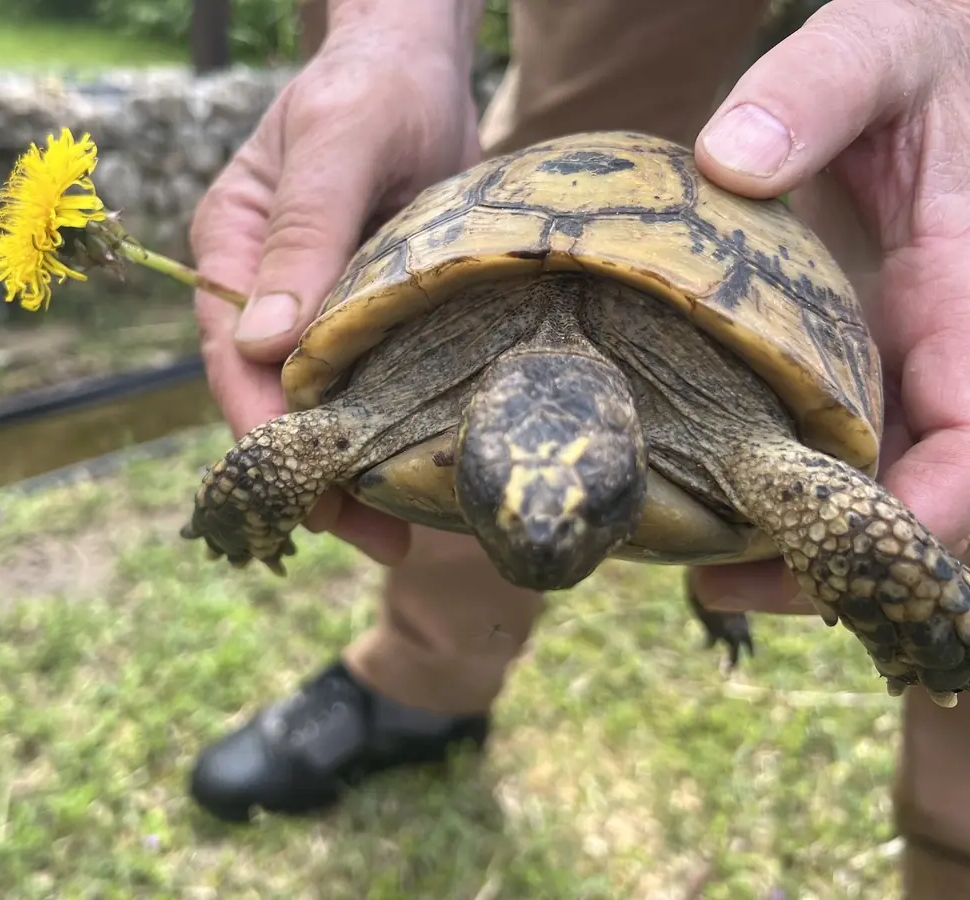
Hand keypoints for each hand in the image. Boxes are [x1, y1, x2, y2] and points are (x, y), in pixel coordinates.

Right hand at [189, 0, 483, 565]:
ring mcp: (315, 308)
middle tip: (376, 538)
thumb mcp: (341, 141)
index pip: (233, 356)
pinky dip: (388, 428)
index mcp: (232, 250)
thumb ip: (306, 229)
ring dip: (354, 467)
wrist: (421, 67)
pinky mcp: (366, 317)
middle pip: (273, 399)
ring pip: (320, 404)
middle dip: (313, 473)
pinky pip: (367, 383)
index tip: (309, 488)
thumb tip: (268, 344)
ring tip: (404, 533)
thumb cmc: (376, 86)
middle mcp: (264, 290)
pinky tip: (421, 470)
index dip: (264, 428)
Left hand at [689, 0, 969, 613]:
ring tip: (700, 564)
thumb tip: (727, 162)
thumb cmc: (934, 38)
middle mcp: (959, 341)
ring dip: (811, 533)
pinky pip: (857, 438)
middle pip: (932, 491)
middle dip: (843, 558)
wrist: (942, 40)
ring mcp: (922, 352)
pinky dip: (798, 478)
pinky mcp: (881, 348)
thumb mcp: (880, 43)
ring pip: (891, 478)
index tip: (822, 555)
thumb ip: (815, 91)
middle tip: (713, 584)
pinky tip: (718, 492)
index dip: (926, 518)